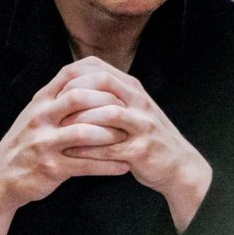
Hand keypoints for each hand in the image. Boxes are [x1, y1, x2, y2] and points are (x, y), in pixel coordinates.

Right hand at [0, 57, 133, 234]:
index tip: (120, 86)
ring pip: (84, 133)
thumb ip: (58, 98)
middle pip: (78, 98)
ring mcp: (44, 143)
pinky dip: (107, 166)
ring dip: (111, 135)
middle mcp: (40, 118)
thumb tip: (87, 79)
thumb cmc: (25, 144)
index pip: (70, 76)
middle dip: (108, 103)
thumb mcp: (36, 115)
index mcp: (40, 102)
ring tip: (132, 138)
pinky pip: (85, 165)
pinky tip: (124, 167)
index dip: (98, 78)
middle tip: (130, 110)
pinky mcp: (50, 168)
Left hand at [55, 55, 212, 231]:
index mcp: (134, 90)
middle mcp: (139, 103)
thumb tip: (75, 83)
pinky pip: (110, 147)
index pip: (101, 68)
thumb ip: (109, 96)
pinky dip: (88, 148)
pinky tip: (70, 151)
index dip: (75, 75)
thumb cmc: (147, 137)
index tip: (56, 88)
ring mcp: (142, 126)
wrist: (179, 165)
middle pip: (104, 84)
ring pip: (107, 114)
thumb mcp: (132, 109)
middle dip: (75, 93)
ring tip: (60, 129)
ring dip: (81, 120)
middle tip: (54, 107)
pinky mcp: (141, 150)